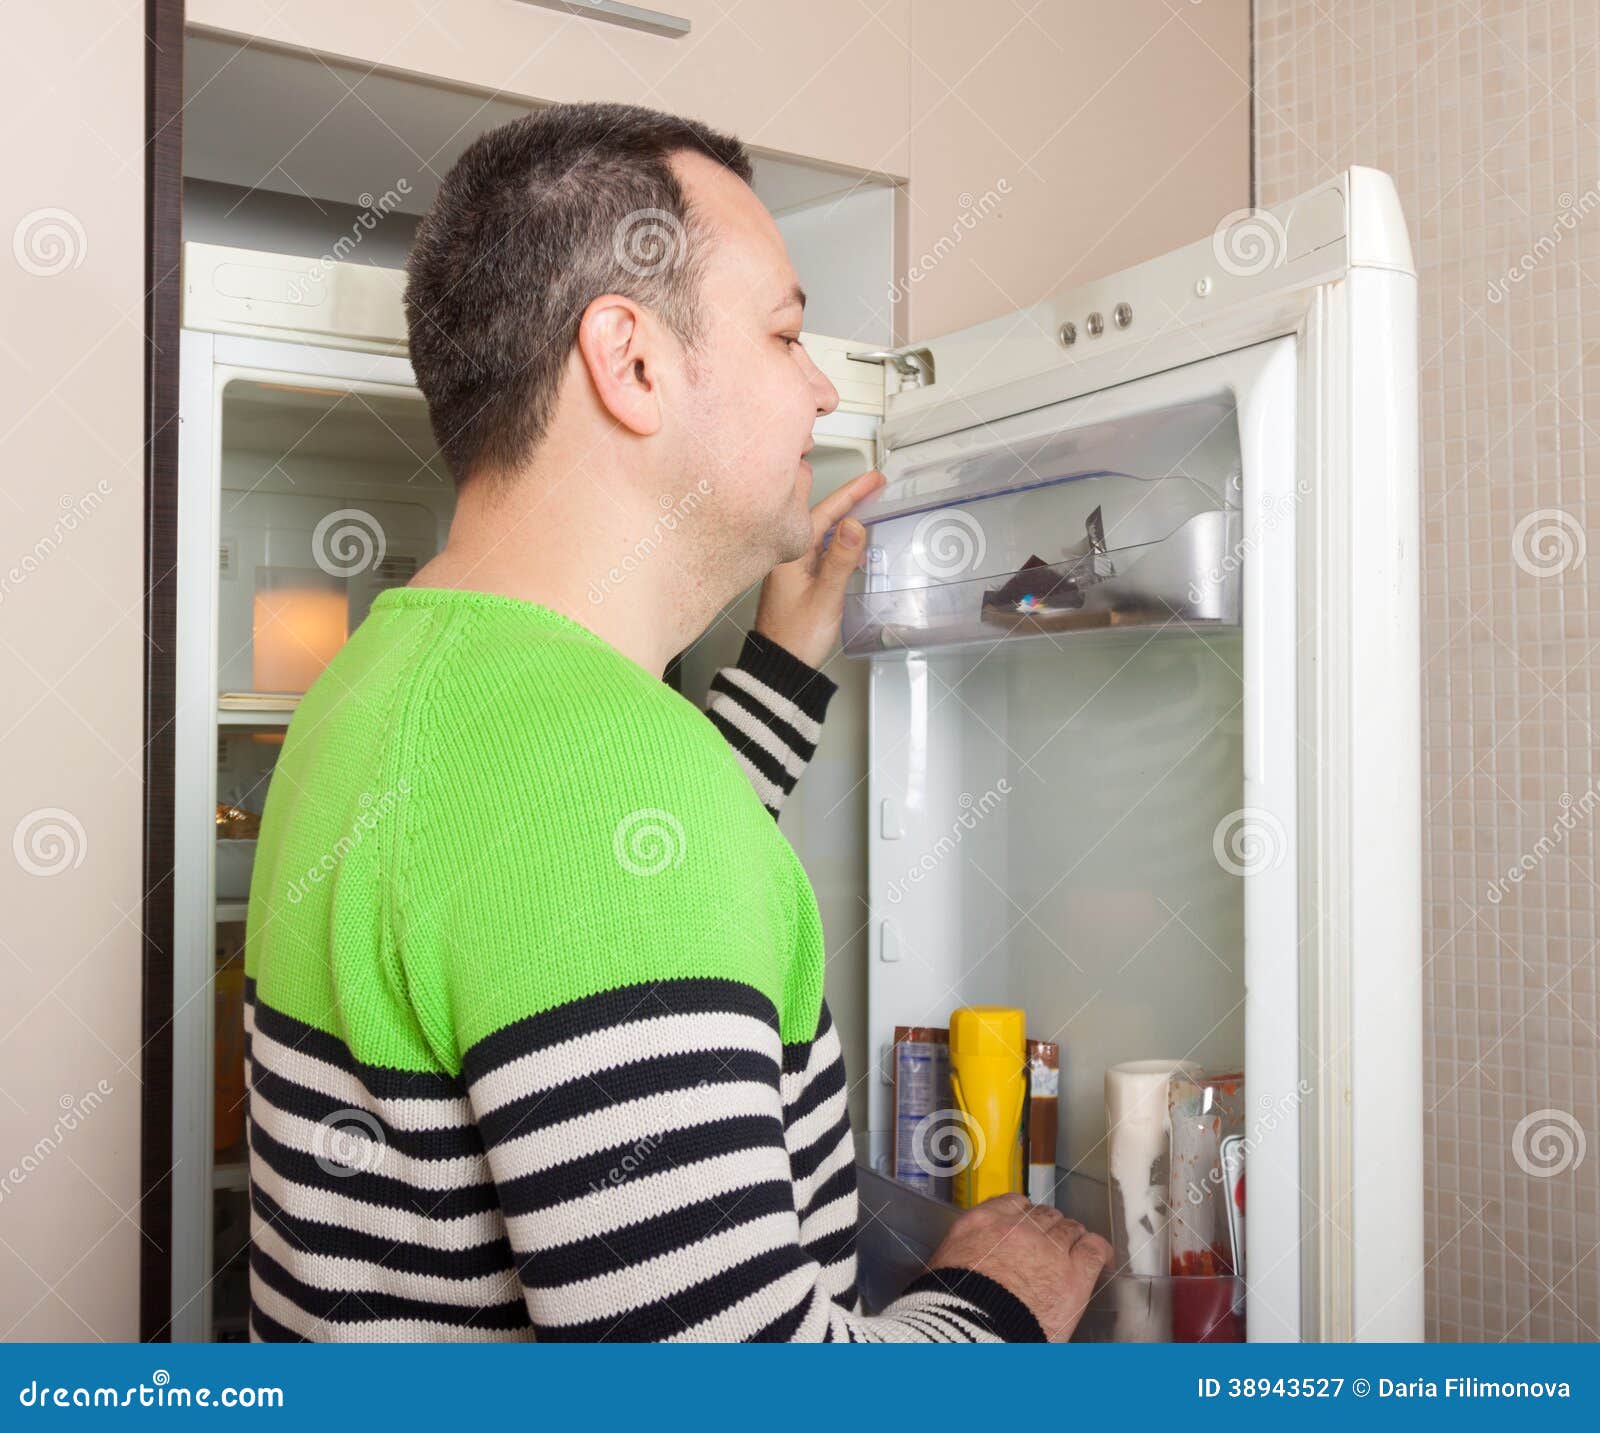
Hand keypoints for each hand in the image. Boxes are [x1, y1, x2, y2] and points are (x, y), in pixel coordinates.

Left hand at [752, 468, 886, 668]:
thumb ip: (841, 560)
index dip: (851, 493)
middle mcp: (788, 556)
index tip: (873, 480)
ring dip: (844, 518)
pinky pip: (820, 548)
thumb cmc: (795, 638)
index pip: (825, 512)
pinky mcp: (797, 579)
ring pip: (820, 532)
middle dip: (848, 499)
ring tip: (867, 506)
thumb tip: (854, 525)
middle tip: (873, 486)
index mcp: (791, 555)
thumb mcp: (825, 598)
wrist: (780, 666)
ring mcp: (791, 567)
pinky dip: (838, 540)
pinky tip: (851, 544)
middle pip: (821, 516)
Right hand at [928, 1194, 1111, 1342]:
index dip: (1024, 1214)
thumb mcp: (947, 1266)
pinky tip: (1099, 1254)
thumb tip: (974, 1259)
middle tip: (1049, 1245)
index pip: (1013, 1202)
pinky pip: (1093, 1249)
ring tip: (1075, 1249)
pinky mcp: (1074, 1274)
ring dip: (1071, 1239)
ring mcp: (1049, 1248)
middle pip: (1044, 1215)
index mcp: (983, 1223)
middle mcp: (1018, 1227)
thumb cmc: (952, 1310)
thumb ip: (968, 1250)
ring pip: (1070, 1229)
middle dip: (1048, 1228)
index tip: (1025, 1225)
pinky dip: (1097, 1249)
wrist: (975, 1335)